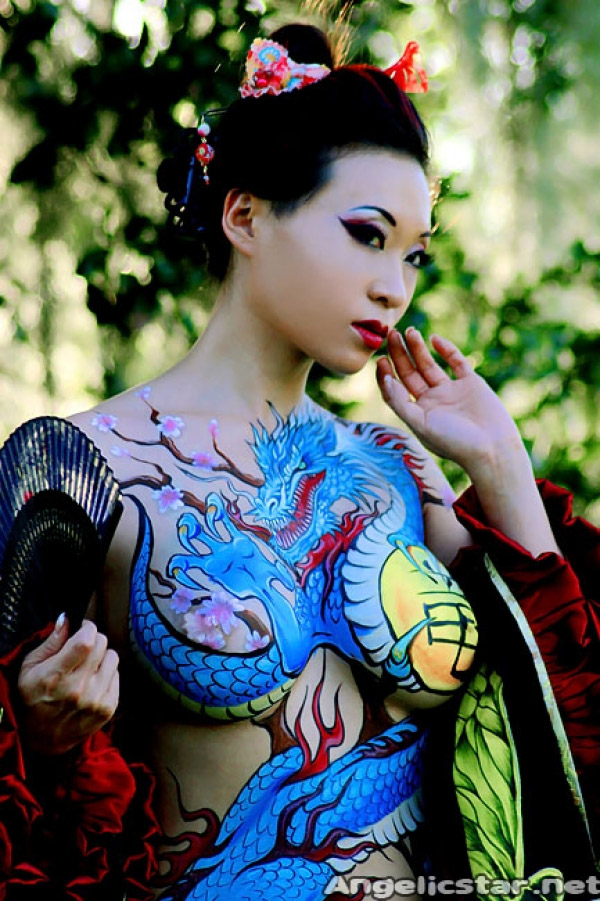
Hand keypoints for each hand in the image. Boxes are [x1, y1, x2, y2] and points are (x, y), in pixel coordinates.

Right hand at [17, 616, 118, 755]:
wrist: (43, 738)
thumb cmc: (32, 698)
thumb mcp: (29, 668)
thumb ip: (51, 642)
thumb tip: (68, 618)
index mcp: (56, 677)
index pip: (86, 641)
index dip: (88, 628)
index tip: (82, 628)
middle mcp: (78, 689)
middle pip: (102, 645)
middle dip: (93, 639)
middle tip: (83, 647)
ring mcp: (96, 700)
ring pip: (113, 657)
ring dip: (102, 657)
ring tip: (87, 666)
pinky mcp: (108, 709)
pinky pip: (117, 675)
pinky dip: (107, 674)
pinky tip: (93, 681)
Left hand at [376, 328, 523, 474]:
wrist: (493, 448)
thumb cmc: (455, 443)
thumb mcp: (421, 425)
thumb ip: (400, 403)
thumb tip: (385, 379)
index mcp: (418, 413)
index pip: (396, 390)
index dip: (386, 374)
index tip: (380, 359)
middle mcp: (432, 401)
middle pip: (410, 373)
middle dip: (400, 354)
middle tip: (392, 334)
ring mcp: (451, 390)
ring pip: (429, 364)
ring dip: (418, 348)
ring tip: (410, 331)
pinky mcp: (471, 383)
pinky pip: (456, 362)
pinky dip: (446, 349)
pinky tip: (435, 339)